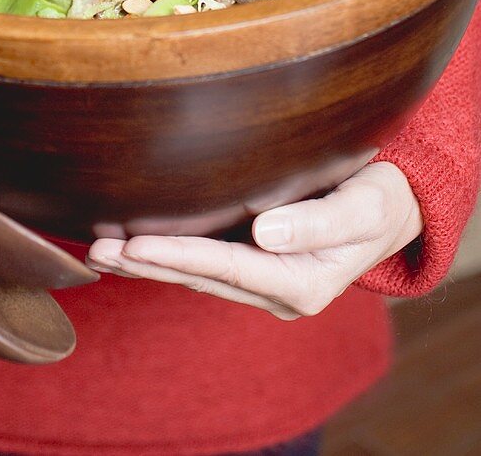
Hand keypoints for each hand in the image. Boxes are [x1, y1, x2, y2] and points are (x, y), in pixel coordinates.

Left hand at [87, 162, 422, 318]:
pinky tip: (134, 247)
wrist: (394, 206)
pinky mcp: (255, 263)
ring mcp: (264, 282)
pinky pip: (204, 263)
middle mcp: (277, 292)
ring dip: (147, 263)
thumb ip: (318, 222)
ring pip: (196, 274)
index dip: (179, 257)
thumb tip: (266, 233)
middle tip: (97, 251)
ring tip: (99, 251)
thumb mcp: (364, 207)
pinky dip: (166, 255)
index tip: (135, 247)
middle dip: (146, 265)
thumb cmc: (382, 200)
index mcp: (302, 284)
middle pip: (201, 277)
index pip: (228, 267)